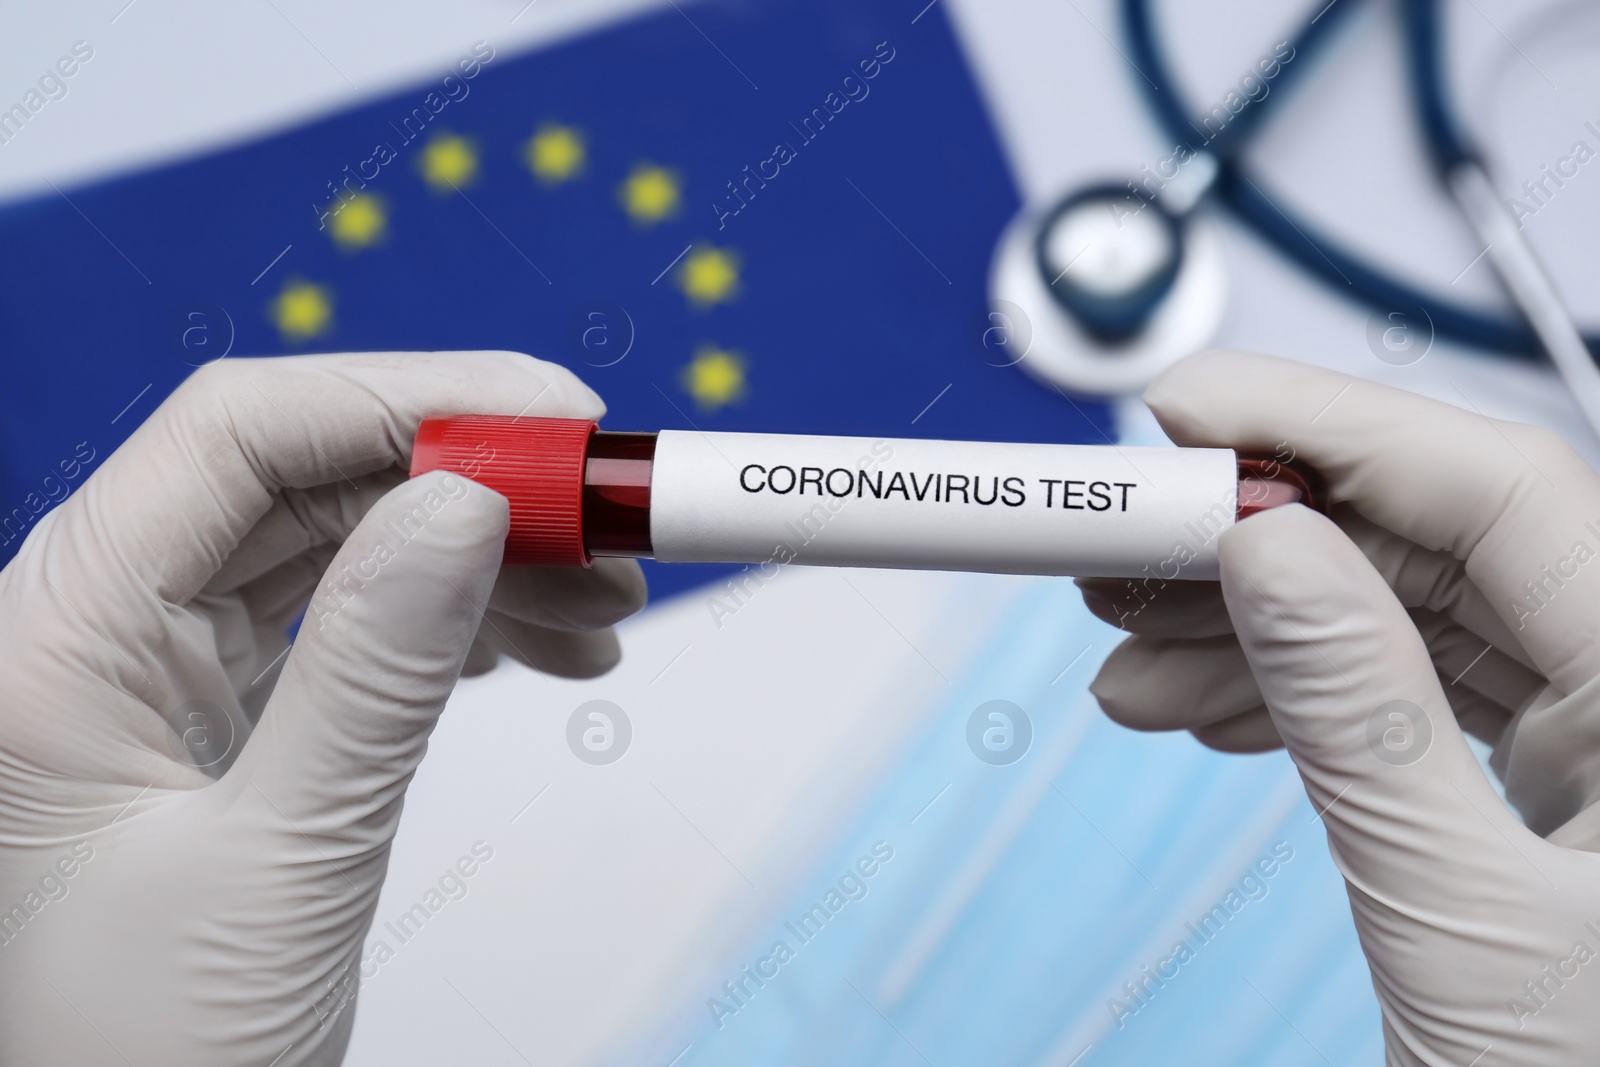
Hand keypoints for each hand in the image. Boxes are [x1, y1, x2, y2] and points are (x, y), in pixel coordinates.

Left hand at [0, 352, 644, 1065]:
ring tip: (603, 602)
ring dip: (483, 558)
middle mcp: (97, 630)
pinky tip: (542, 648)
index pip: (234, 434)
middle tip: (610, 515)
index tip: (556, 423)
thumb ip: (374, 669)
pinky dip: (455, 624)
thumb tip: (470, 501)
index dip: (409, 398)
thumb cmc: (146, 1060)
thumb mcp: (277, 860)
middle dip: (474, 484)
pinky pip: (350, 623)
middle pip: (304, 479)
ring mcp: (159, 672)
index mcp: (52, 637)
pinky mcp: (221, 718)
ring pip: (341, 545)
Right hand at [1080, 350, 1599, 1063]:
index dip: (1326, 425)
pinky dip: (1295, 694)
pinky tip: (1200, 706)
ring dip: (1251, 625)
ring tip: (1125, 649)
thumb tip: (1266, 551)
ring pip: (1408, 614)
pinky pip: (1409, 691)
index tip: (1183, 413)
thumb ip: (1363, 719)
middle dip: (1259, 536)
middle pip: (1435, 540)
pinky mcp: (1553, 788)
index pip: (1501, 487)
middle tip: (1120, 539)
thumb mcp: (1466, 926)